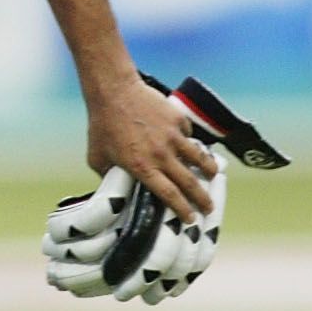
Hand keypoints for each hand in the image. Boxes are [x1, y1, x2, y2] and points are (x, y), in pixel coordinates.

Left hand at [45, 75, 289, 303]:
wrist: (114, 91)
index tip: (191, 219)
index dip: (182, 209)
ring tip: (214, 175)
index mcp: (142, 168)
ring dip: (208, 169)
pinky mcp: (176, 119)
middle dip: (201, 198)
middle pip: (188, 182)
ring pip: (198, 157)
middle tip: (209, 207)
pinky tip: (191, 143)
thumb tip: (113, 188)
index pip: (169, 195)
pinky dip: (190, 140)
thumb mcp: (97, 158)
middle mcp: (161, 155)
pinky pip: (188, 134)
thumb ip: (108, 175)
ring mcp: (172, 136)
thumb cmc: (102, 125)